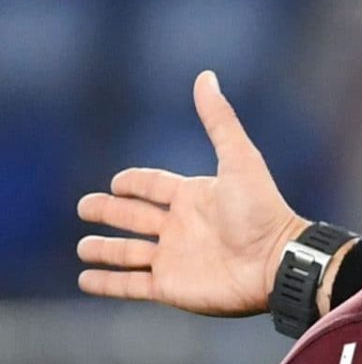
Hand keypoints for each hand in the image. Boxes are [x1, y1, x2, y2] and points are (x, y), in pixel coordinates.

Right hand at [77, 70, 309, 316]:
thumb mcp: (239, 160)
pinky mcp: (170, 287)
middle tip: (85, 207)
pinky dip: (107, 283)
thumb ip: (219, 120)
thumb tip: (206, 76)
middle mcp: (181, 227)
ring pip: (128, 252)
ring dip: (105, 249)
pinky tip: (85, 279)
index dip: (134, 183)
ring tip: (83, 247)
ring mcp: (174, 259)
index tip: (116, 182)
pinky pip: (131, 285)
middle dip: (109, 212)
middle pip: (134, 217)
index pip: (154, 186)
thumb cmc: (261, 212)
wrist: (276, 262)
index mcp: (193, 197)